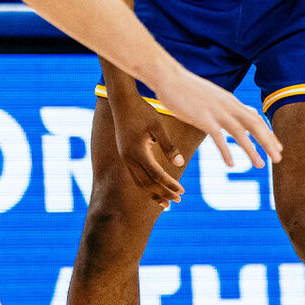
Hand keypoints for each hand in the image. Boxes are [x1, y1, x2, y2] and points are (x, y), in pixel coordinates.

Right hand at [106, 87, 188, 203]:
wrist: (122, 101)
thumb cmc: (143, 111)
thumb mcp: (158, 126)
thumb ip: (169, 146)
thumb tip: (180, 163)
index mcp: (138, 151)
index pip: (156, 175)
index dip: (170, 185)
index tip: (182, 192)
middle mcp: (129, 158)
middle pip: (147, 183)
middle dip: (162, 193)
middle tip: (177, 201)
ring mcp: (124, 157)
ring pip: (139, 182)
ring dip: (153, 192)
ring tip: (166, 202)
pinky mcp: (124, 154)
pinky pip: (135, 175)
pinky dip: (146, 184)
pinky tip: (155, 186)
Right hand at [147, 67, 281, 169]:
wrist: (169, 77)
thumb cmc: (187, 88)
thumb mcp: (211, 96)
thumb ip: (223, 105)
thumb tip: (232, 112)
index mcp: (231, 101)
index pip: (256, 118)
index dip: (268, 133)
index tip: (277, 147)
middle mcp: (228, 106)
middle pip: (255, 125)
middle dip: (269, 142)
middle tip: (279, 159)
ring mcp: (216, 112)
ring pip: (241, 133)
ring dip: (252, 150)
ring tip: (261, 165)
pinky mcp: (203, 118)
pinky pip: (218, 138)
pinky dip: (226, 151)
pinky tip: (231, 164)